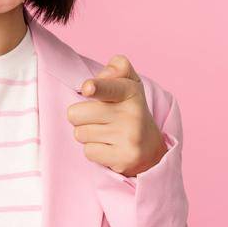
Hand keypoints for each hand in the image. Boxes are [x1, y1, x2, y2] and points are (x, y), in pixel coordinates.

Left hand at [68, 54, 167, 176]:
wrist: (152, 149)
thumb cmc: (129, 110)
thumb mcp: (128, 83)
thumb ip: (116, 68)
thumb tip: (93, 82)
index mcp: (130, 91)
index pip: (109, 87)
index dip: (96, 87)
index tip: (88, 88)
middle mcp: (132, 113)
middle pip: (75, 113)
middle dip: (81, 117)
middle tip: (99, 119)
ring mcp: (129, 137)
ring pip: (80, 134)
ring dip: (88, 135)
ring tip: (107, 134)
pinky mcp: (124, 158)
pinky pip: (88, 152)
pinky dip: (95, 151)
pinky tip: (110, 147)